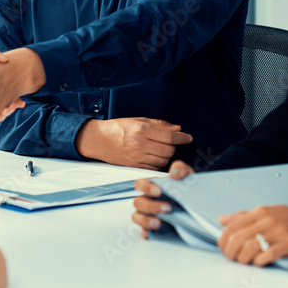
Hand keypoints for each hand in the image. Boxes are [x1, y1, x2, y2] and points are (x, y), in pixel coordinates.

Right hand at [76, 118, 192, 169]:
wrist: (99, 140)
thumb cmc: (118, 128)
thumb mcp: (138, 120)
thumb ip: (158, 124)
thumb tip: (177, 128)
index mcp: (142, 129)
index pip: (169, 135)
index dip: (182, 137)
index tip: (188, 138)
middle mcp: (141, 144)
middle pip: (168, 150)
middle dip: (173, 147)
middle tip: (170, 143)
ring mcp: (137, 157)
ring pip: (163, 160)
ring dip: (166, 156)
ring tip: (160, 150)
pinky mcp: (134, 166)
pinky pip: (154, 168)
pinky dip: (158, 164)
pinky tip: (154, 157)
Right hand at [131, 160, 194, 237]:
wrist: (195, 205)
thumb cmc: (186, 189)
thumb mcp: (187, 176)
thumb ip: (180, 169)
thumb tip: (175, 173)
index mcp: (151, 187)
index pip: (140, 185)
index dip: (145, 188)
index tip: (158, 191)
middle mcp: (147, 200)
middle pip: (138, 202)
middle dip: (151, 206)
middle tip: (167, 208)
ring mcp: (148, 214)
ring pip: (137, 217)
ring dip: (145, 220)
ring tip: (159, 222)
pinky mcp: (153, 228)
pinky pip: (144, 231)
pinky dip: (146, 233)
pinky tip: (153, 233)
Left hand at [216, 205, 287, 266]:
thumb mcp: (267, 211)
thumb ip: (243, 216)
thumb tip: (222, 219)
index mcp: (260, 212)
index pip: (231, 227)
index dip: (223, 241)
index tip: (224, 249)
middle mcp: (268, 220)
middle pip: (238, 238)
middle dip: (230, 252)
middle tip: (233, 259)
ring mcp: (280, 232)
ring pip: (250, 247)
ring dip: (243, 259)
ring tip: (245, 262)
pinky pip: (269, 254)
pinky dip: (259, 261)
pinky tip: (259, 263)